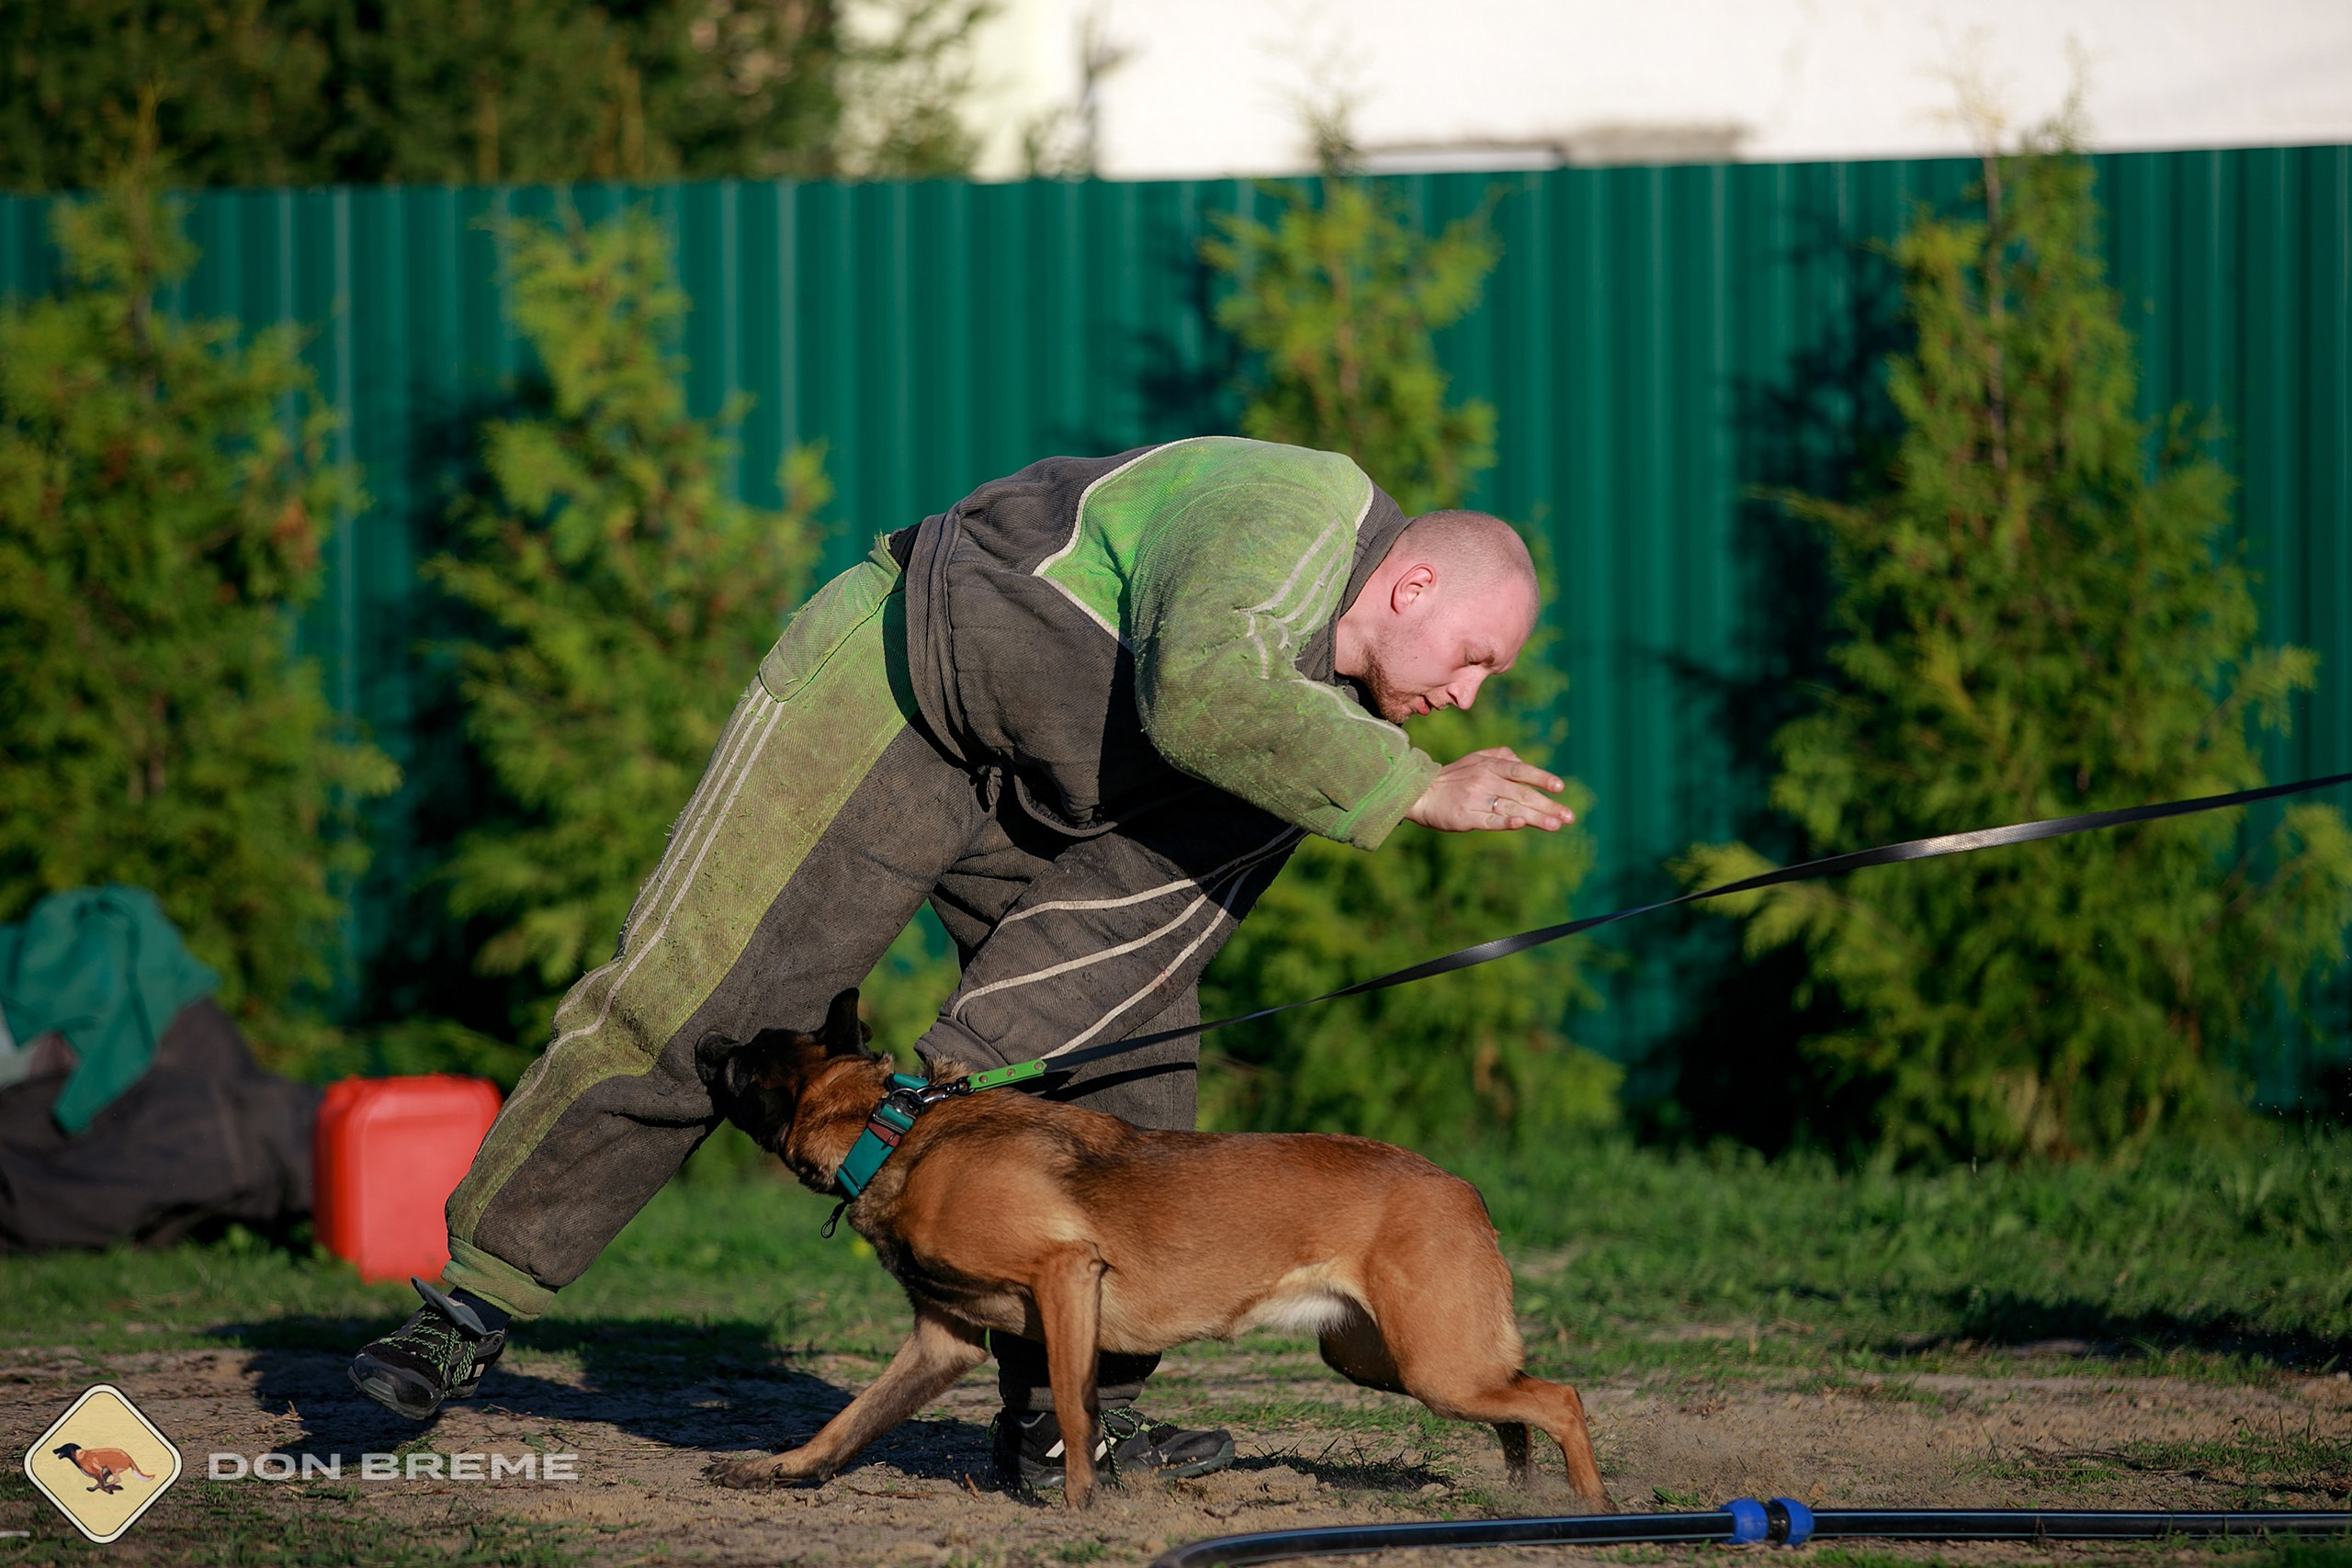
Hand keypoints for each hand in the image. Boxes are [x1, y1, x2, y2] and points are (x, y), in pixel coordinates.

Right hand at [1405, 747, 1574, 832]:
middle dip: (1548, 806)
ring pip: (1511, 809)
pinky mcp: (1467, 817)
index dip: (1541, 778)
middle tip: (1569, 817)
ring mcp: (1476, 799)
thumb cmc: (1453, 778)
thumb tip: (1524, 761)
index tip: (1560, 788)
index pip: (1521, 771)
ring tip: (1556, 825)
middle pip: (1522, 794)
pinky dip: (1505, 822)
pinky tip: (1520, 825)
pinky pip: (1490, 820)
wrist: (1421, 794)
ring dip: (1536, 818)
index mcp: (1489, 765)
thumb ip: (1501, 756)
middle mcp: (1485, 780)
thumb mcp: (1476, 759)